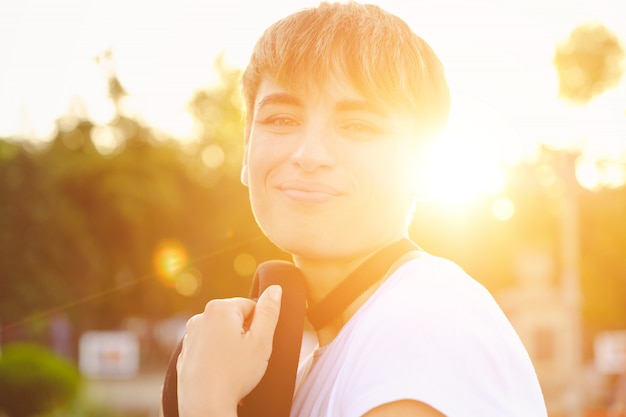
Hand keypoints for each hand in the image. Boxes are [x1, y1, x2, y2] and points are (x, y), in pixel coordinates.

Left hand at [177, 285, 282, 416]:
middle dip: (244, 334)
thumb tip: (275, 288)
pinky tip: (221, 372)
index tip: (256, 344)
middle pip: (234, 318)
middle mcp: (200, 317)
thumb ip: (269, 311)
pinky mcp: (185, 354)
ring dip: (230, 345)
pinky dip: (216, 356)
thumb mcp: (262, 341)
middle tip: (247, 357)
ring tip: (234, 367)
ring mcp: (189, 336)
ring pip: (221, 333)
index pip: (251, 306)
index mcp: (219, 308)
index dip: (259, 326)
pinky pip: (208, 348)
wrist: (205, 406)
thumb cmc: (236, 373)